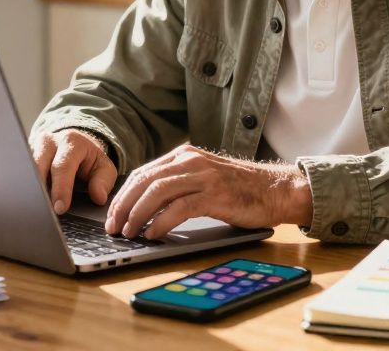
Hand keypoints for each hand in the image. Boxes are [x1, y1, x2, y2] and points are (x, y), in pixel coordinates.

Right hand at [31, 129, 116, 214]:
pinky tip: (28, 202)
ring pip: (26, 170)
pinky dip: (25, 188)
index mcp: (70, 142)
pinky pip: (21, 173)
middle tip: (45, 213)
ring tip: (36, 210)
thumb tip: (98, 197)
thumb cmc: (89, 160)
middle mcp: (49, 142)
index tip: (60, 208)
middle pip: (38, 167)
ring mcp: (33, 148)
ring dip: (30, 191)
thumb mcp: (104, 167)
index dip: (61, 188)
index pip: (62, 166)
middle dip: (41, 191)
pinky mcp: (24, 157)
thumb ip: (103, 181)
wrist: (75, 144)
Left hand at [104, 145, 312, 239]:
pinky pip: (179, 207)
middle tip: (114, 227)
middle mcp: (191, 160)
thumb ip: (177, 183)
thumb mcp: (202, 177)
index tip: (113, 215)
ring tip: (129, 232)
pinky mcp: (215, 194)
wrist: (275, 190)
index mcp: (184, 155)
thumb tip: (142, 205)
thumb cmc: (238, 189)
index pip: (143, 173)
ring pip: (158, 192)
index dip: (123, 195)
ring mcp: (204, 176)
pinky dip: (161, 222)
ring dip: (138, 214)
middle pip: (145, 181)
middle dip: (124, 206)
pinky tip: (153, 234)